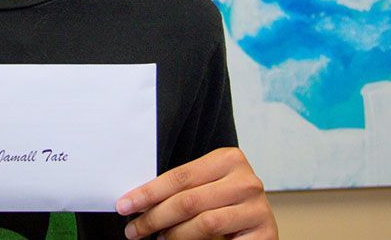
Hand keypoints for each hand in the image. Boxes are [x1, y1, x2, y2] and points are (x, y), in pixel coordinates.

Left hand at [116, 147, 276, 238]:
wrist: (258, 229)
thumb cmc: (225, 205)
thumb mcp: (204, 189)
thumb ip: (181, 190)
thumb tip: (137, 201)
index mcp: (229, 159)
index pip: (180, 176)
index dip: (148, 192)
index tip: (125, 205)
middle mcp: (246, 180)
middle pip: (188, 200)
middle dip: (154, 217)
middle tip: (134, 230)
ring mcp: (258, 207)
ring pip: (204, 223)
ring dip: (173, 235)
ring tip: (157, 238)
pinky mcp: (265, 233)